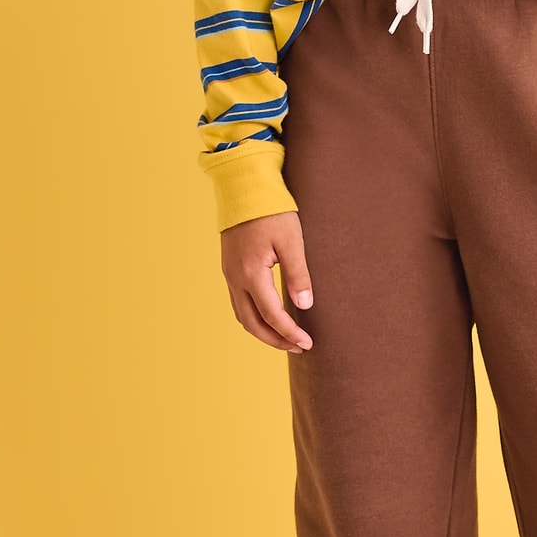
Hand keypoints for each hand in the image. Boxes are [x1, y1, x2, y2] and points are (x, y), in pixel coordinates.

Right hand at [220, 211, 313, 351]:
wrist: (244, 189)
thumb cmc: (271, 212)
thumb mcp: (291, 241)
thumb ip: (298, 274)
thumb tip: (304, 305)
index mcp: (251, 274)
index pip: (271, 315)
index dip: (289, 332)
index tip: (307, 343)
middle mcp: (235, 279)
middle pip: (252, 324)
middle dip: (274, 340)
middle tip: (297, 347)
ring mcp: (229, 274)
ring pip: (242, 315)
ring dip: (262, 331)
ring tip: (285, 338)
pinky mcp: (229, 269)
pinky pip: (238, 303)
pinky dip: (253, 317)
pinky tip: (268, 317)